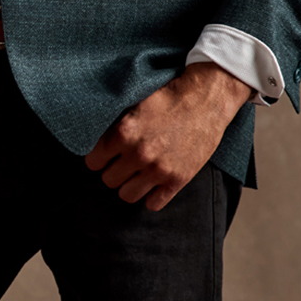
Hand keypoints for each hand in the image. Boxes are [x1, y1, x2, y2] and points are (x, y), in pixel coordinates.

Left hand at [84, 62, 254, 211]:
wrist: (208, 99)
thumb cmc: (171, 97)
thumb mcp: (136, 103)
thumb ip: (115, 124)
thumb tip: (94, 137)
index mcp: (124, 132)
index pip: (93, 161)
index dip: (98, 157)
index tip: (105, 155)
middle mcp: (139, 154)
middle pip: (108, 180)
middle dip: (113, 170)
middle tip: (123, 162)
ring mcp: (159, 169)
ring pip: (126, 195)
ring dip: (129, 185)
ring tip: (136, 173)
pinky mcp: (178, 179)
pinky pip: (153, 204)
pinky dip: (151, 196)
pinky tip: (154, 183)